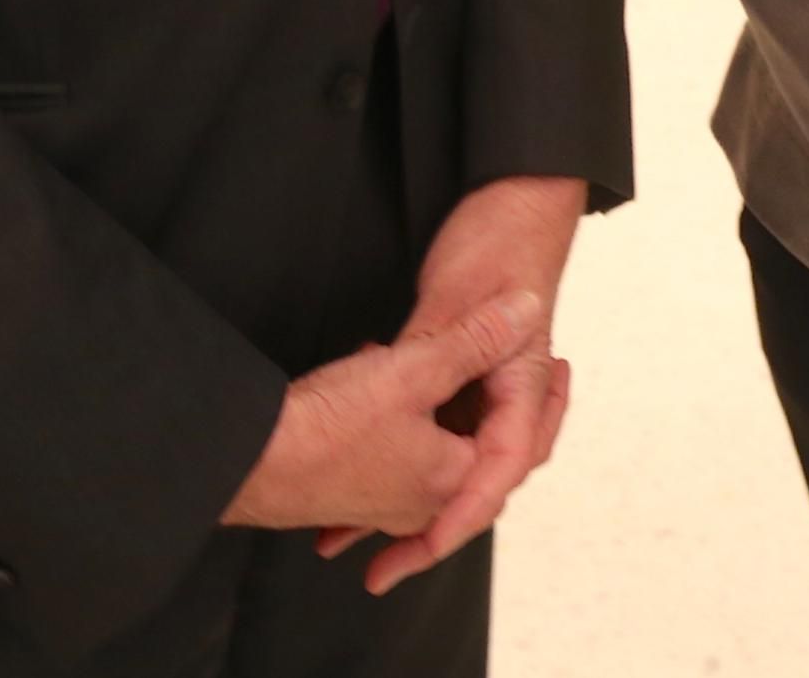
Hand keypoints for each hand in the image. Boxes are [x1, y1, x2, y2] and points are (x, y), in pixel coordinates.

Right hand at [222, 290, 539, 546]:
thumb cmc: (327, 426)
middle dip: (496, 399)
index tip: (560, 364)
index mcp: (453, 477)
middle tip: (511, 354)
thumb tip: (526, 307)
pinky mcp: (351, 491)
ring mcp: (385, 501)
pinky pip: (398, 450)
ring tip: (442, 351)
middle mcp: (424, 499)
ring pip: (437, 445)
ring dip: (444, 402)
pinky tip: (377, 369)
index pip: (521, 444)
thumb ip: (476, 338)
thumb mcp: (413, 368)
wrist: (248, 463)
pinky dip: (405, 414)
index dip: (548, 400)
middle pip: (483, 447)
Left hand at [313, 173, 590, 592]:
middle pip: (478, 480)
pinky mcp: (466, 370)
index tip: (421, 547)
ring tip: (346, 536)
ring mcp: (489, 384)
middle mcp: (509, 391)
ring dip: (406, 497)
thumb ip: (458, 347)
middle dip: (429, 529)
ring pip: (450, 459)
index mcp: (520, 380)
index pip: (499, 468)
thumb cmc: (499, 240)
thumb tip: (450, 399)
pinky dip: (400, 449)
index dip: (460, 515)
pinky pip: (435, 428)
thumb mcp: (453, 302)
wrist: (518, 200)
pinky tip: (355, 444)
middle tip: (384, 567)